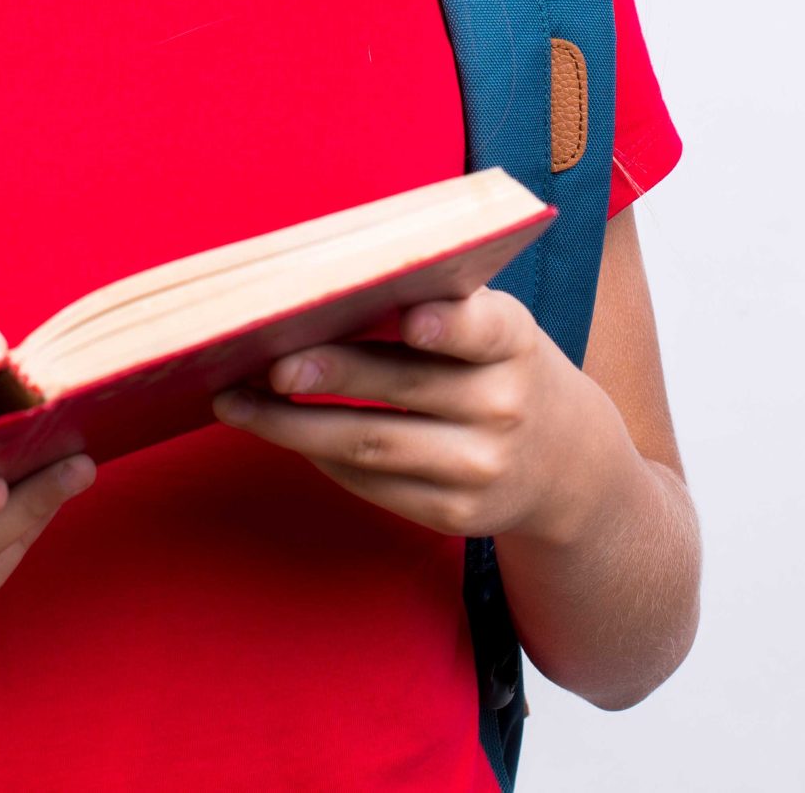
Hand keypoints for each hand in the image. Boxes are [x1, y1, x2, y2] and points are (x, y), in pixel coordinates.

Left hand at [210, 287, 609, 541]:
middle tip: (267, 363)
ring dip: (292, 425)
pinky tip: (281, 431)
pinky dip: (319, 457)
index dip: (450, 326)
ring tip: (237, 402)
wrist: (566, 463)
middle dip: (328, 376)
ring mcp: (480, 468)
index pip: (483, 330)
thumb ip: (433, 304)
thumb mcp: (493, 326)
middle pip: (401, 389)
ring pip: (369, 445)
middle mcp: (504, 406)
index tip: (414, 320)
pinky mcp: (453, 515)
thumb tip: (323, 289)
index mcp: (513, 341)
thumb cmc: (501, 368)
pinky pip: (370, 484)